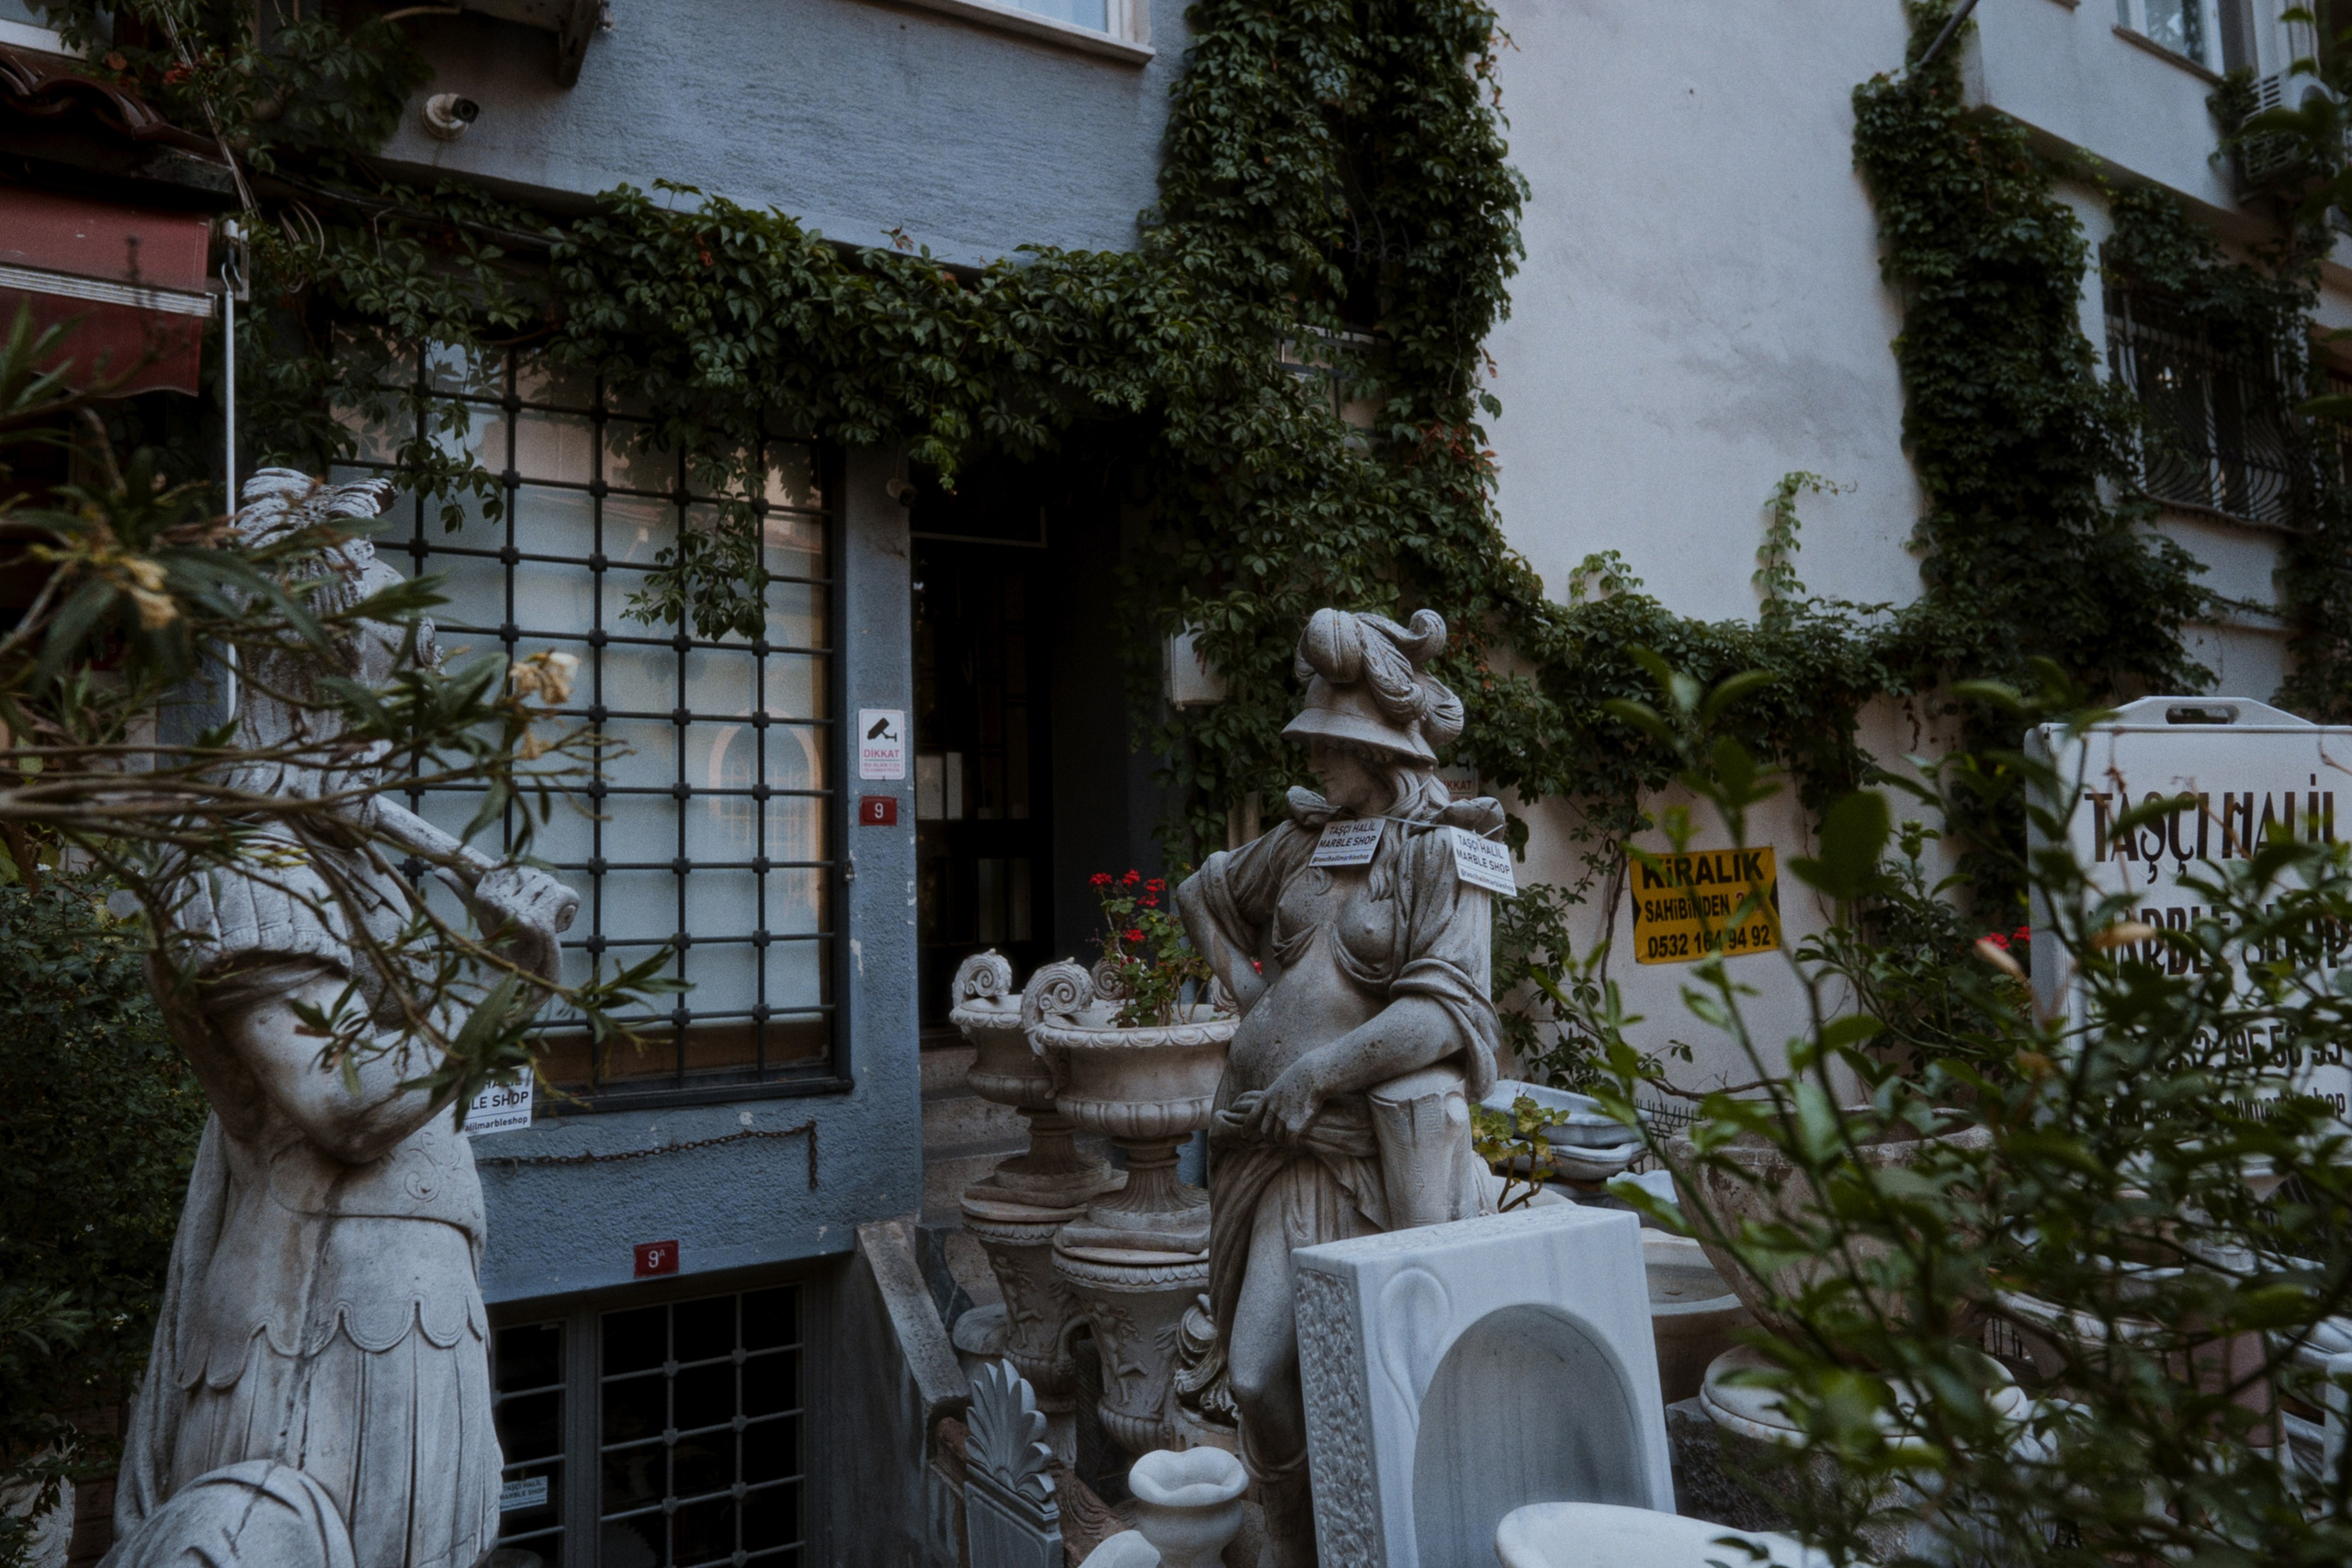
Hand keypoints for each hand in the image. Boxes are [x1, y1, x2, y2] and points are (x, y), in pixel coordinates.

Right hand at [443, 863, 577, 985]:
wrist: (523, 981)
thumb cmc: (505, 945)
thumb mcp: (484, 915)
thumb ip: (464, 890)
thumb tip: (440, 870)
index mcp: (483, 895)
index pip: (508, 863)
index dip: (522, 876)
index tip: (523, 895)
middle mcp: (497, 901)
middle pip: (533, 873)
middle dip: (541, 890)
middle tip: (536, 914)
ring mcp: (516, 913)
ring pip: (550, 884)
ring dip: (555, 901)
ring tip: (545, 921)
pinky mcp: (538, 923)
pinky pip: (564, 896)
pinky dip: (568, 907)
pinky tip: (558, 925)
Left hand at [1244, 1056, 1327, 1145]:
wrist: (1313, 1076)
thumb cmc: (1303, 1075)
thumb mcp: (1284, 1082)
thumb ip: (1279, 1093)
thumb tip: (1281, 1098)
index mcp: (1267, 1097)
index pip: (1253, 1116)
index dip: (1247, 1127)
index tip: (1244, 1135)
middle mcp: (1272, 1109)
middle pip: (1264, 1130)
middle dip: (1267, 1139)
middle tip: (1271, 1143)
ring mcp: (1282, 1117)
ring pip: (1277, 1138)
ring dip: (1280, 1143)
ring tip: (1285, 1144)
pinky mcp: (1294, 1125)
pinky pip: (1289, 1141)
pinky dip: (1291, 1145)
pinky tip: (1295, 1145)